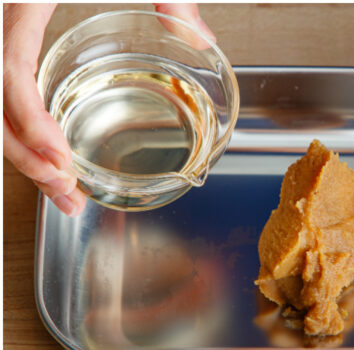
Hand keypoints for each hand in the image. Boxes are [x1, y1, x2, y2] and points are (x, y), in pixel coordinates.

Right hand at [2, 3, 212, 216]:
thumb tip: (202, 40)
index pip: (10, 70)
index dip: (30, 119)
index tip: (59, 158)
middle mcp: (1, 13)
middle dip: (24, 154)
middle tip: (68, 195)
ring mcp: (0, 20)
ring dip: (20, 145)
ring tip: (62, 186)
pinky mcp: (7, 23)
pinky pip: (2, 79)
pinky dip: (21, 117)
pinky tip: (48, 145)